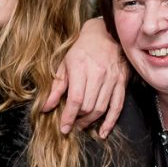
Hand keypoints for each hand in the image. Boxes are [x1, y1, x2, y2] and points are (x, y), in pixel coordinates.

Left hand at [42, 18, 128, 137]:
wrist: (105, 33)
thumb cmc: (82, 49)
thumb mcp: (65, 64)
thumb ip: (56, 87)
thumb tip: (45, 108)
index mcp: (80, 68)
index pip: (76, 99)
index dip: (69, 116)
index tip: (64, 128)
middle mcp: (98, 74)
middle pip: (88, 106)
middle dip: (78, 119)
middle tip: (72, 123)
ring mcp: (112, 79)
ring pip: (101, 108)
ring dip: (90, 121)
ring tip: (81, 124)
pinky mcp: (122, 82)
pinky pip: (117, 106)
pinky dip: (110, 122)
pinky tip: (103, 132)